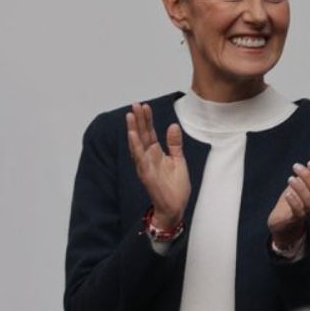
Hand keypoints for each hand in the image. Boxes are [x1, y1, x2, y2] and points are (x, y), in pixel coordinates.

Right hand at [125, 103, 189, 228]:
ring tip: (130, 116)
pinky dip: (136, 147)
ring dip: (133, 130)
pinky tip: (133, 135)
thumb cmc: (175, 186)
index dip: (146, 119)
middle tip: (135, 104)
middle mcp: (148, 158)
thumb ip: (175, 144)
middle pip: (141, 135)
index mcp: (156, 154)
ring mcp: (145, 166)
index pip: (149, 133)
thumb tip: (173, 126)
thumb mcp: (179, 160)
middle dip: (138, 120)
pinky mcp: (146, 174)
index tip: (145, 106)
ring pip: (137, 144)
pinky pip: (139, 159)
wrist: (175, 206)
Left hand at [267, 144, 309, 247]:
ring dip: (302, 188)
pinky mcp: (295, 219)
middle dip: (308, 177)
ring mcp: (306, 212)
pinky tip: (288, 194)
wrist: (283, 221)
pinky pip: (299, 212)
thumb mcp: (303, 179)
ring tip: (291, 179)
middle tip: (296, 166)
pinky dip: (295, 202)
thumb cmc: (296, 198)